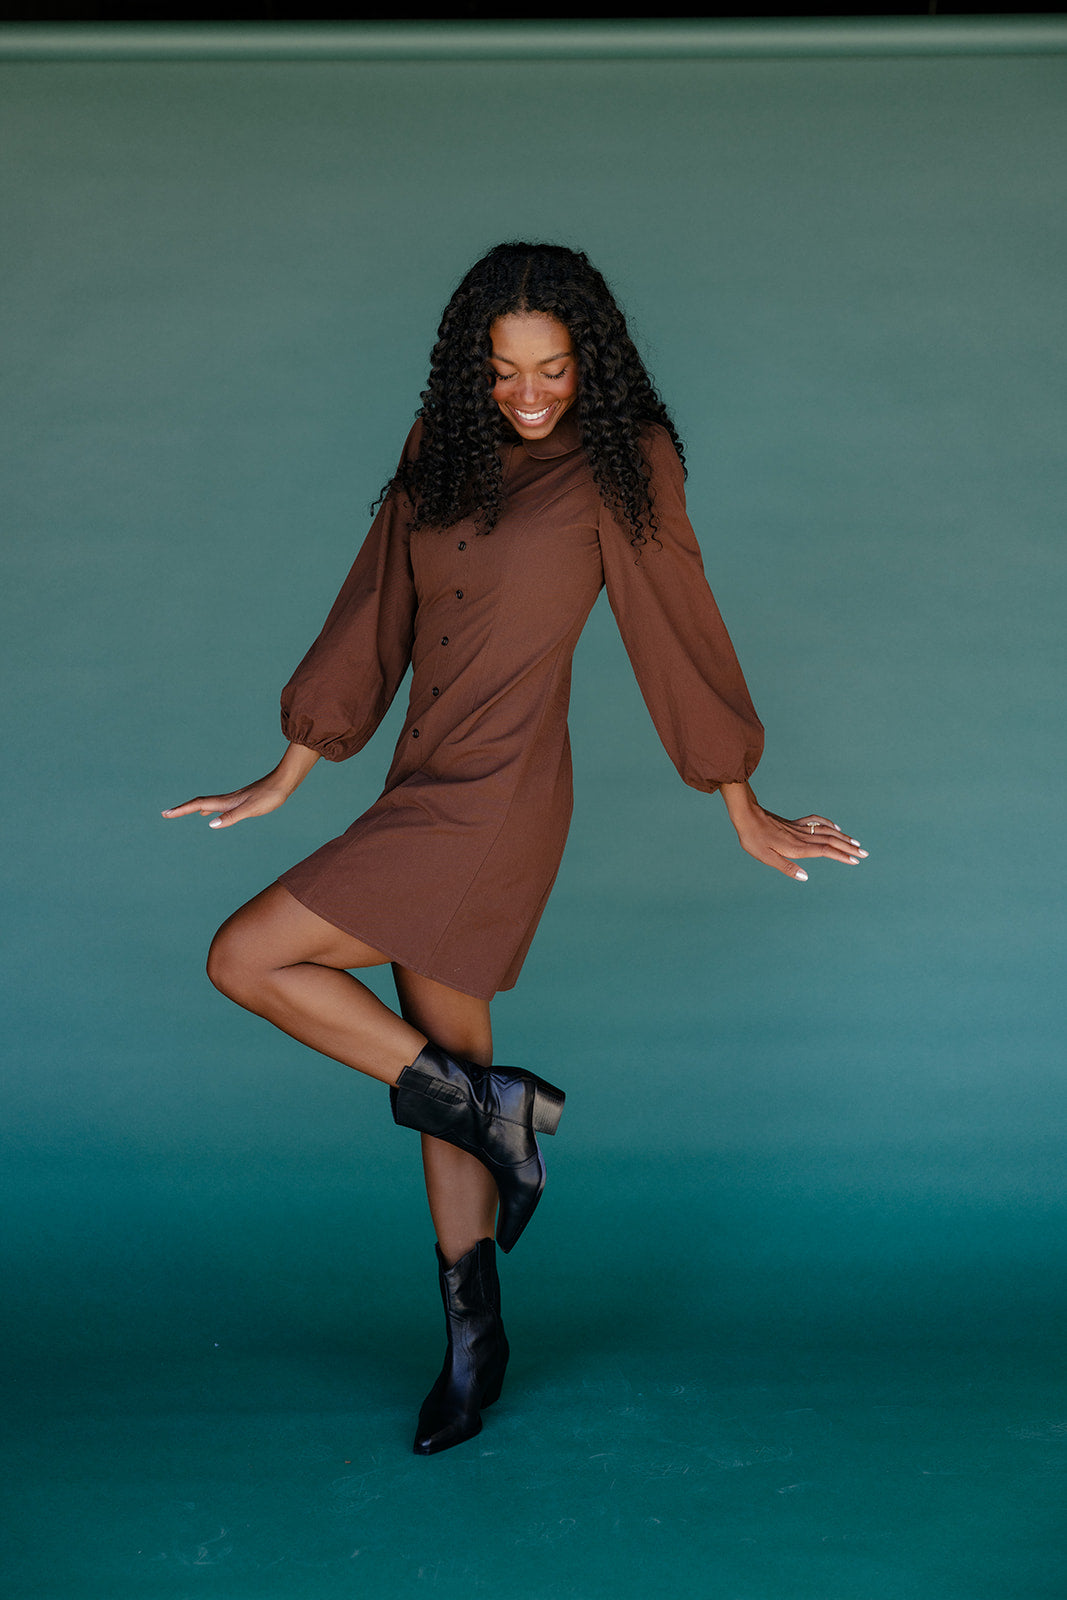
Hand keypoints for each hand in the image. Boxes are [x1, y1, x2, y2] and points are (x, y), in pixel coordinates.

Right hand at [161, 774, 291, 828]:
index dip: (181, 810)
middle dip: (182, 809)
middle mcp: (227, 799)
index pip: (198, 805)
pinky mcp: (241, 800)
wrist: (284, 782)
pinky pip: (218, 805)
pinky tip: (210, 813)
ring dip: (193, 808)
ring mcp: (234, 799)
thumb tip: (211, 824)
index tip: (165, 813)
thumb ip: (232, 817)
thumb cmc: (270, 796)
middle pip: (199, 803)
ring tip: (182, 812)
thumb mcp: (251, 809)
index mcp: (226, 802)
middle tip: (166, 813)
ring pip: (208, 804)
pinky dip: (208, 809)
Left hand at [720, 782, 867, 880]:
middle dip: (849, 847)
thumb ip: (786, 867)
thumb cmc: (754, 839)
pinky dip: (828, 824)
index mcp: (797, 847)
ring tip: (856, 842)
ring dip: (843, 837)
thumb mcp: (766, 857)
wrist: (747, 816)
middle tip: (865, 853)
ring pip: (826, 831)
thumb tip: (805, 877)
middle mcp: (802, 837)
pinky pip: (816, 822)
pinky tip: (835, 827)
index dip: (841, 855)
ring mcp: (799, 829)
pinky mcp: (794, 823)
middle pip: (831, 841)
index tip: (856, 860)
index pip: (825, 851)